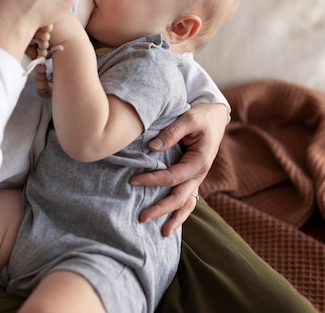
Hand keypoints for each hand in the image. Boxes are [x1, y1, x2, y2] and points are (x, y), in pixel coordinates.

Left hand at [130, 102, 228, 235]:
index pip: (172, 177)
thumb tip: (152, 148)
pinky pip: (188, 197)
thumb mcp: (188, 118)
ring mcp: (198, 177)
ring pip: (187, 202)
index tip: (133, 180)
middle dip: (161, 209)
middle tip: (141, 218)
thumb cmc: (202, 116)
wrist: (216, 116)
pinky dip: (181, 210)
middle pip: (180, 197)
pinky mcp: (193, 176)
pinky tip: (171, 221)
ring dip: (175, 217)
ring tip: (162, 233)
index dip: (152, 180)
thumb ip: (171, 133)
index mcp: (200, 161)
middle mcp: (200, 173)